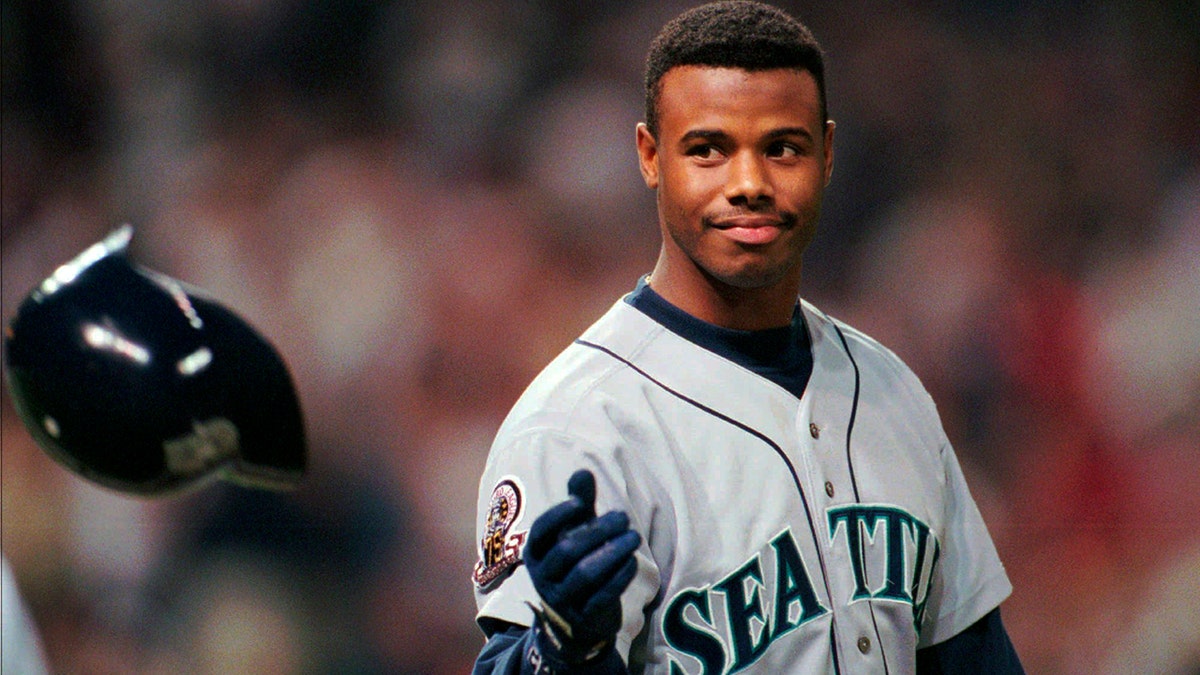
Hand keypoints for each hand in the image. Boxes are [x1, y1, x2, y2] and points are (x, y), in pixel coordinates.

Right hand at [523, 469, 641, 663]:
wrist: (574, 624)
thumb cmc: (574, 565)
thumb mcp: (574, 534)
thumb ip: (579, 505)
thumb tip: (583, 471)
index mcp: (535, 553)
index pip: (540, 531)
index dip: (559, 515)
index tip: (582, 501)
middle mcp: (543, 577)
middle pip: (566, 551)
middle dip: (596, 531)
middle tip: (623, 516)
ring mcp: (562, 600)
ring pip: (584, 575)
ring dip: (612, 553)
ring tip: (634, 537)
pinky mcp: (583, 618)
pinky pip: (601, 596)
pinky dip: (618, 577)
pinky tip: (633, 561)